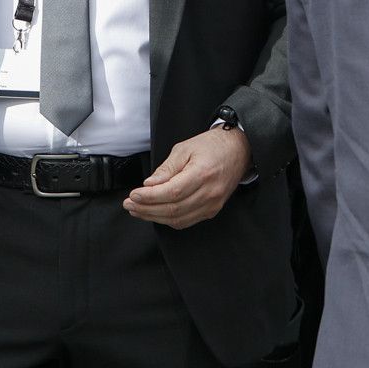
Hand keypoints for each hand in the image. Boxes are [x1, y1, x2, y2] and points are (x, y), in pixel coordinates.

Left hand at [124, 126, 251, 227]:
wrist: (239, 149)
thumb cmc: (213, 146)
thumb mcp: (185, 148)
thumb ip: (166, 169)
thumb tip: (149, 185)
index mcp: (203, 173)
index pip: (171, 192)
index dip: (149, 197)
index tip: (133, 195)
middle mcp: (210, 192)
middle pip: (173, 208)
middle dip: (146, 209)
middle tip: (129, 204)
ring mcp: (213, 203)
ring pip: (178, 219)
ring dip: (154, 216)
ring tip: (138, 210)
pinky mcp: (213, 209)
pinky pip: (186, 221)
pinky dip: (168, 219)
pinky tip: (156, 213)